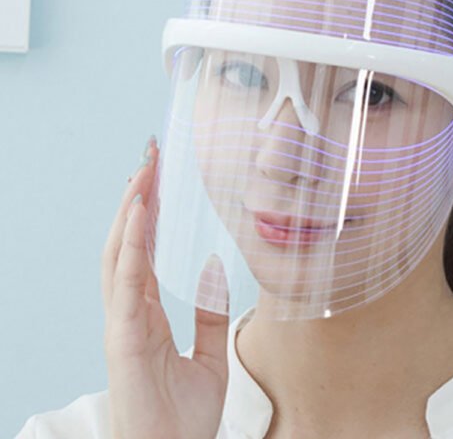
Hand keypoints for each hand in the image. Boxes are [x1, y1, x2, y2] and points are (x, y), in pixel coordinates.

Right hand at [102, 137, 228, 438]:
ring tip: (144, 171)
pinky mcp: (123, 338)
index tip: (158, 179)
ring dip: (131, 210)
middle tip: (150, 159)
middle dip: (137, 200)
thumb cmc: (183, 418)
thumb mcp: (209, 355)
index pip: (143, 253)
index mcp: (146, 316)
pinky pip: (125, 282)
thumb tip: (212, 266)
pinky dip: (129, 244)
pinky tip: (137, 213)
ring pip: (120, 254)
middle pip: (128, 244)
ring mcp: (121, 324)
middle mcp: (129, 313)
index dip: (147, 216)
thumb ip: (210, 313)